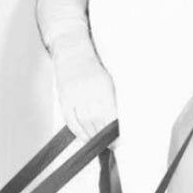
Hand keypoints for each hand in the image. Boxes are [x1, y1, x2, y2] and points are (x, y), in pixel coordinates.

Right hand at [36, 0, 117, 141]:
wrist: (71, 48)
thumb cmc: (97, 61)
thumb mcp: (111, 75)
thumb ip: (118, 95)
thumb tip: (129, 115)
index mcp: (101, 84)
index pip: (109, 114)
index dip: (116, 130)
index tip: (123, 138)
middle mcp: (86, 92)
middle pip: (97, 123)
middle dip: (107, 136)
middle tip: (116, 144)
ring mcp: (72, 97)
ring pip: (83, 125)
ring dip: (94, 137)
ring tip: (104, 143)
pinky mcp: (63, 100)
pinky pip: (71, 122)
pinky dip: (80, 133)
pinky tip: (88, 136)